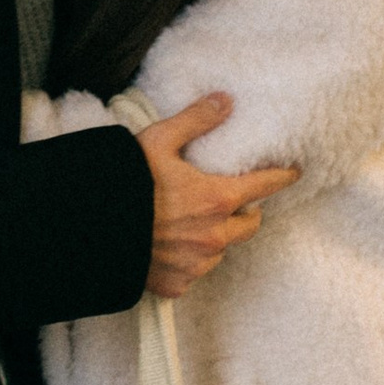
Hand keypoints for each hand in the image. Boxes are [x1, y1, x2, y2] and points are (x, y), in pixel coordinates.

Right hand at [137, 93, 297, 298]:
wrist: (90, 231)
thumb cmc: (125, 183)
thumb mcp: (158, 141)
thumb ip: (195, 120)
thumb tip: (225, 100)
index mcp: (217, 199)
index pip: (264, 186)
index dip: (281, 176)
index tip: (293, 172)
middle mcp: (215, 236)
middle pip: (250, 225)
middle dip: (247, 212)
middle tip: (233, 201)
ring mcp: (197, 264)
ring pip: (222, 249)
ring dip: (216, 236)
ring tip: (193, 223)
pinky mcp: (177, 284)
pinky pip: (194, 272)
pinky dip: (189, 261)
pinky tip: (170, 247)